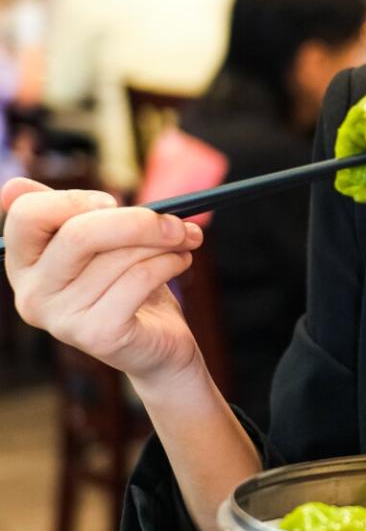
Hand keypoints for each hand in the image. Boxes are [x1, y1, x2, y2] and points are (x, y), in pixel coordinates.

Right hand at [2, 176, 203, 381]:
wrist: (157, 345)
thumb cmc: (127, 283)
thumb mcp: (97, 244)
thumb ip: (68, 213)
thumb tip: (13, 185)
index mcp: (24, 265)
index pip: (26, 214)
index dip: (73, 199)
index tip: (111, 202)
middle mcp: (32, 294)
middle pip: (78, 234)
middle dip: (137, 220)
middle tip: (174, 220)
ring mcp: (61, 319)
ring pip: (118, 256)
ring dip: (164, 242)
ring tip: (183, 241)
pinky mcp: (97, 335)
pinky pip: (139, 279)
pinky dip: (169, 263)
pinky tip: (180, 262)